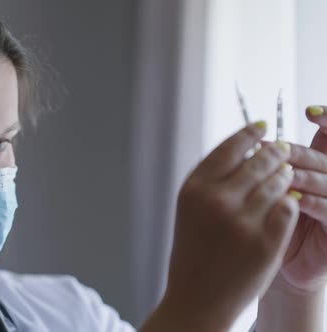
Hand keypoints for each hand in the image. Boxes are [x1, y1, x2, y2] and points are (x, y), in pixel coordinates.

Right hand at [156, 122, 299, 330]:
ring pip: (277, 181)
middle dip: (274, 152)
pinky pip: (288, 207)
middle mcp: (216, 200)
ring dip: (285, 175)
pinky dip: (290, 201)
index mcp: (194, 189)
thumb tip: (246, 148)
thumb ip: (213, 179)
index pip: (229, 147)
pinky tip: (288, 200)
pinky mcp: (266, 241)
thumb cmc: (193, 251)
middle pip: (258, 160)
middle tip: (283, 149)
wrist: (197, 297)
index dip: (250, 133)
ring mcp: (242, 221)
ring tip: (286, 175)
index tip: (263, 127)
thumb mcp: (190, 209)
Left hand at [278, 105, 326, 291]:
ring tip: (281, 174)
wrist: (271, 264)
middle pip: (321, 156)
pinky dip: (310, 201)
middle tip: (276, 149)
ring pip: (326, 179)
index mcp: (315, 167)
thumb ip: (265, 165)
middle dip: (297, 152)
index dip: (326, 119)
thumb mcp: (264, 190)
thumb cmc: (265, 223)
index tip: (310, 111)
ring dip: (302, 175)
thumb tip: (250, 138)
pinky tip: (292, 199)